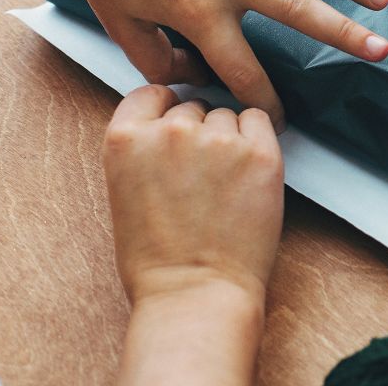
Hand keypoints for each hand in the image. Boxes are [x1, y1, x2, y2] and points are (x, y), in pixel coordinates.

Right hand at [104, 86, 282, 385]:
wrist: (194, 293)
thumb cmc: (156, 258)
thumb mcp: (125, 190)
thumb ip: (143, 148)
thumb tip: (169, 119)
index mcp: (125, 139)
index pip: (151, 93)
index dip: (165, 109)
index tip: (174, 124)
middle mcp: (171, 130)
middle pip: (194, 106)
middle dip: (200, 132)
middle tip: (202, 175)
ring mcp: (218, 139)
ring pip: (229, 115)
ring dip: (230, 138)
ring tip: (225, 184)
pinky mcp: (260, 152)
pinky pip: (262, 120)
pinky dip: (258, 139)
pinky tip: (250, 171)